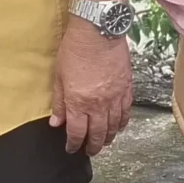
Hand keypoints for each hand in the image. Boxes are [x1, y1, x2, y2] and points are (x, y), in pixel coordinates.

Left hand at [50, 4, 132, 156]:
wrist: (98, 30)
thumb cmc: (75, 49)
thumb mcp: (59, 76)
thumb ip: (59, 102)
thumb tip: (56, 122)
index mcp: (78, 102)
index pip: (76, 133)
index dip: (73, 144)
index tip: (71, 148)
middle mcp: (98, 104)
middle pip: (97, 134)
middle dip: (92, 147)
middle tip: (89, 152)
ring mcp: (115, 97)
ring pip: (113, 126)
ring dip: (108, 137)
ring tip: (104, 142)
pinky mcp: (127, 88)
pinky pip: (126, 112)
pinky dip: (122, 123)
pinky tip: (118, 126)